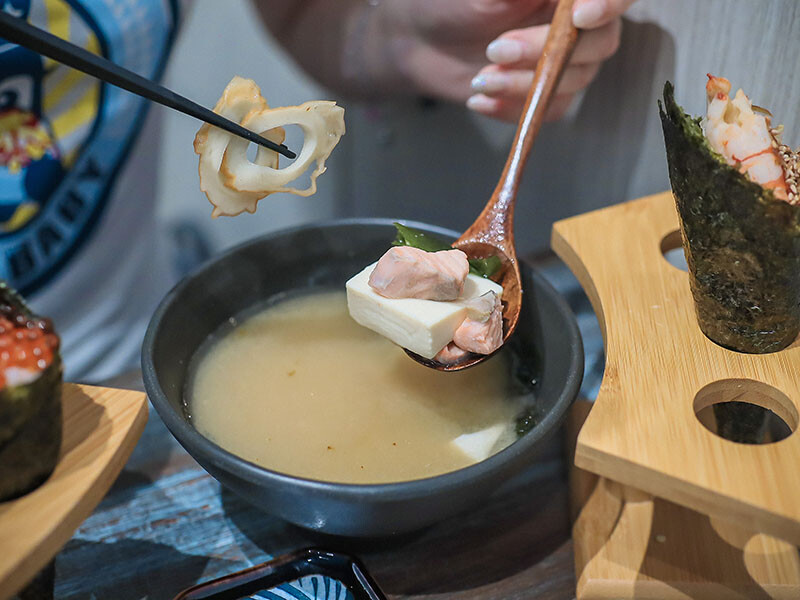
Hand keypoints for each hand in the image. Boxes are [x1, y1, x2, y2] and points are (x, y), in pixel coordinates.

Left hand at [466, 0, 635, 120]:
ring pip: (575, 80)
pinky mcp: (548, 91)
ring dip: (525, 84)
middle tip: (497, 50)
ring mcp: (566, 59)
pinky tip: (481, 100)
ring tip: (481, 78)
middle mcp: (576, 21)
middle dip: (547, 52)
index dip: (607, 4)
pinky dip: (515, 110)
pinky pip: (550, 109)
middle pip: (599, 42)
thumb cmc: (450, 3)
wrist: (424, 40)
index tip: (581, 16)